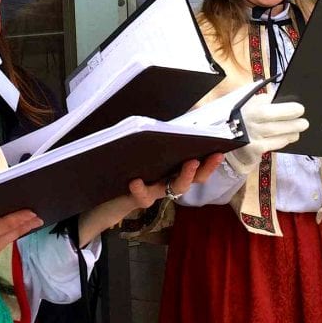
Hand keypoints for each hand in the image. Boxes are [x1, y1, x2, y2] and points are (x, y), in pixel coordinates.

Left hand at [76, 153, 223, 245]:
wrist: (102, 201)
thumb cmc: (123, 174)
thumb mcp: (139, 157)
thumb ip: (154, 144)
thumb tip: (170, 122)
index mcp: (168, 172)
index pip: (195, 168)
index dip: (209, 163)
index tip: (219, 151)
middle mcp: (165, 183)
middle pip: (191, 179)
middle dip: (203, 169)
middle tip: (209, 157)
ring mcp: (153, 192)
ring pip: (173, 188)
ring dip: (183, 177)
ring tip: (188, 164)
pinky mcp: (137, 199)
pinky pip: (142, 196)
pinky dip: (140, 189)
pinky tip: (135, 181)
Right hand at [225, 95, 308, 175]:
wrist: (225, 135)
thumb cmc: (241, 115)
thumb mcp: (248, 102)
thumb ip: (263, 99)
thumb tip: (280, 97)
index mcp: (249, 108)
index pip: (268, 108)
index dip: (287, 110)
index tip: (300, 109)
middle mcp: (249, 123)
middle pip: (273, 123)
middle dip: (293, 122)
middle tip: (305, 122)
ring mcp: (252, 137)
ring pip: (276, 135)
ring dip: (291, 132)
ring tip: (299, 129)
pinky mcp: (254, 150)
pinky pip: (273, 145)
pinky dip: (283, 141)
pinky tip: (289, 138)